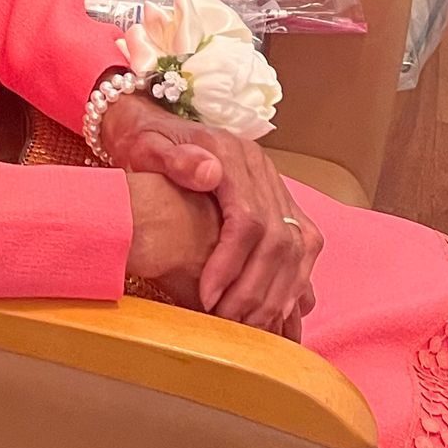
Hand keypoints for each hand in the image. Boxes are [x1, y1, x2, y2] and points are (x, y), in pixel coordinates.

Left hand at [103, 95, 321, 336]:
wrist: (151, 123)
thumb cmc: (144, 140)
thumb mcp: (145, 145)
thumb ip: (172, 159)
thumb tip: (209, 173)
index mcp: (230, 155)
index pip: (247, 220)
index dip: (231, 264)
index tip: (208, 298)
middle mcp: (261, 168)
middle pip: (278, 238)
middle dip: (254, 289)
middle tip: (227, 322)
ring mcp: (275, 184)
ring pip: (298, 246)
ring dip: (278, 291)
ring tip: (250, 325)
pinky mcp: (282, 199)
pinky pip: (304, 244)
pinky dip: (295, 280)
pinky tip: (277, 309)